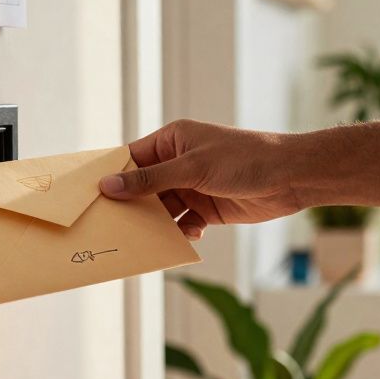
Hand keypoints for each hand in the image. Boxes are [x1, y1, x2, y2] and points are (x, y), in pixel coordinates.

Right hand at [98, 119, 306, 239]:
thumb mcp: (192, 168)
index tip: (89, 196)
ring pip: (162, 209)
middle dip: (131, 206)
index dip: (112, 176)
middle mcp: (179, 162)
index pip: (132, 158)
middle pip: (143, 187)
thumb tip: (108, 185)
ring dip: (156, 223)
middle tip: (110, 226)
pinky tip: (187, 235)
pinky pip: (183, 223)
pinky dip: (181, 231)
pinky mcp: (208, 208)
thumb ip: (150, 180)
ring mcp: (193, 186)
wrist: (290, 177)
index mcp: (172, 140)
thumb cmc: (244, 159)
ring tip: (144, 238)